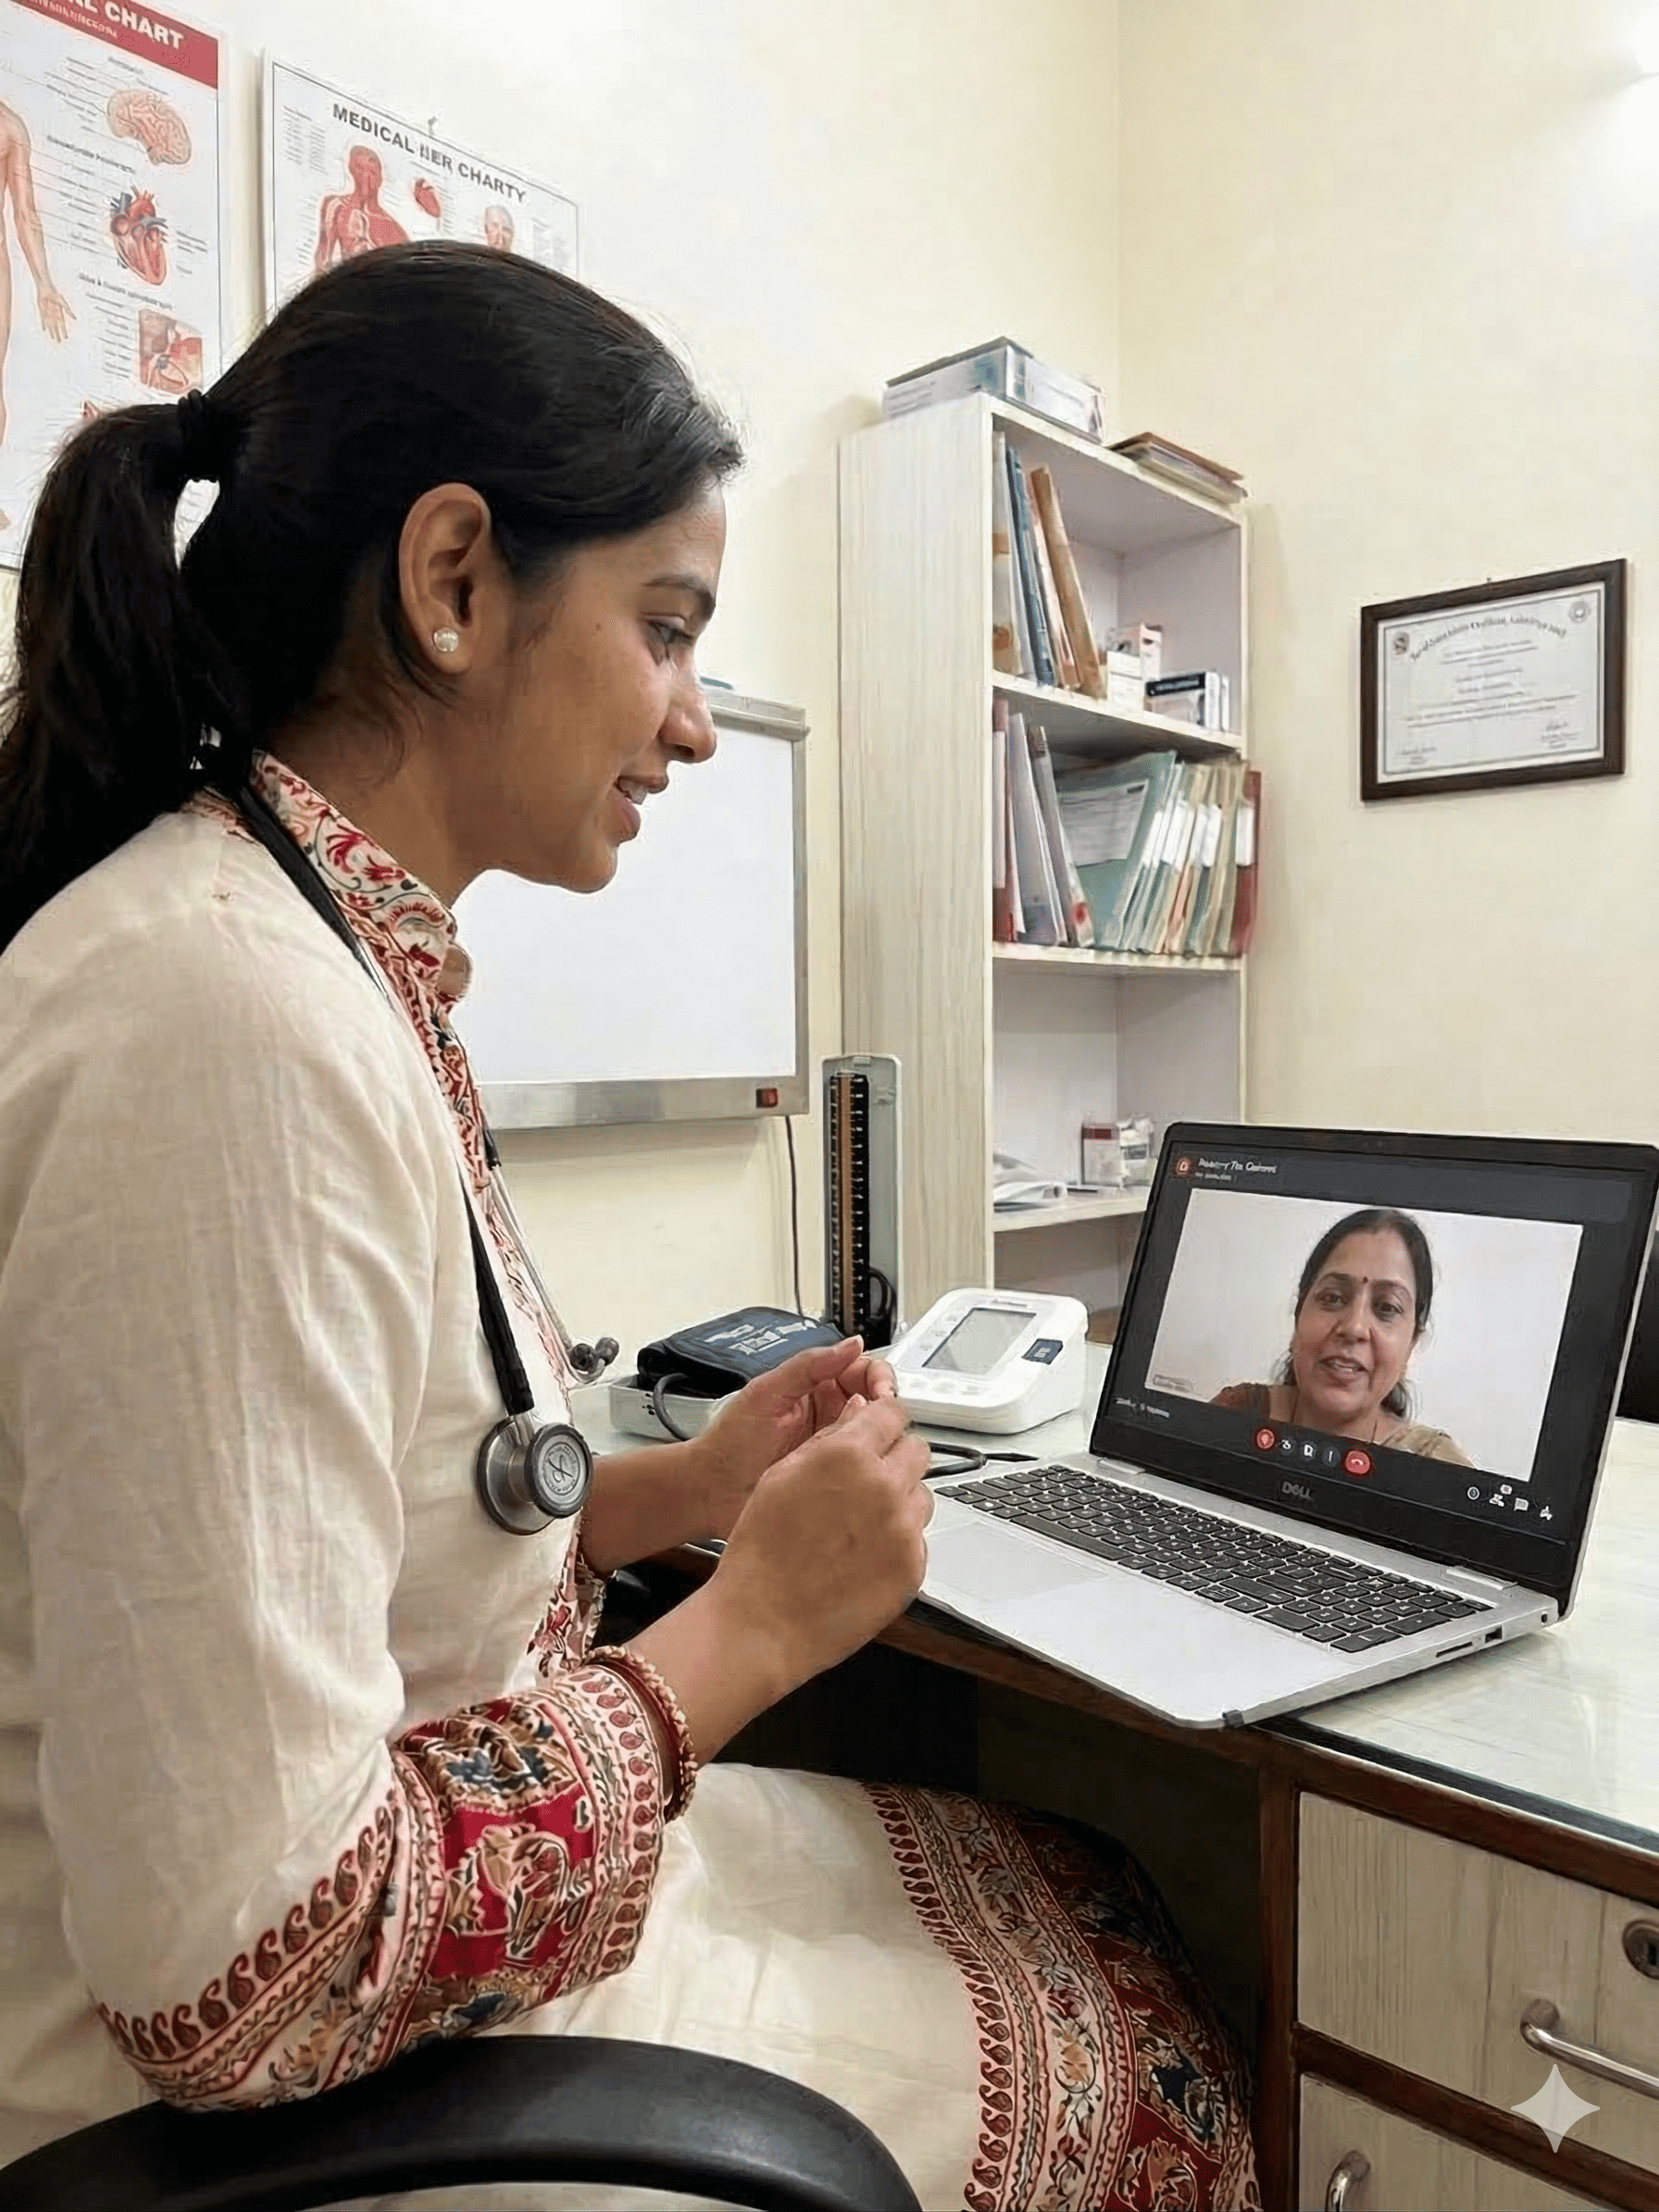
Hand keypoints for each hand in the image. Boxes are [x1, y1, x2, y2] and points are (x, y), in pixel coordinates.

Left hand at [37, 288, 72, 342]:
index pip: (62, 324)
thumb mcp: (63, 302)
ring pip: (50, 324)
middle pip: (56, 326)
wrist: (45, 287)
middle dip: (57, 334)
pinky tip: (44, 329)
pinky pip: (42, 319)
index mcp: (59, 312)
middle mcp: (53, 313)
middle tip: (59, 341)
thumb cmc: (53, 292)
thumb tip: (75, 318)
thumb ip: (68, 310)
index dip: (64, 331)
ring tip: (52, 338)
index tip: (66, 337)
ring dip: (51, 331)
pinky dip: (43, 324)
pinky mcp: (41, 310)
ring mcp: (47, 312)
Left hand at [688, 1335, 897, 1539]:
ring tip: (870, 1443)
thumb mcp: (766, 1393)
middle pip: (876, 1401)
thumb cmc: (729, 1442)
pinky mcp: (833, 1474)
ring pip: (874, 1433)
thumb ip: (807, 1366)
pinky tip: (863, 1466)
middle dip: (886, 1407)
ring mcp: (832, 1445)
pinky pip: (862, 1465)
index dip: (878, 1377)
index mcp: (814, 1385)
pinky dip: (869, 1464)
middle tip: (883, 1420)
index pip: (862, 1370)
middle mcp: (828, 1413)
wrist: (710, 1489)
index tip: (881, 1393)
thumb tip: (850, 1344)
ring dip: (880, 1436)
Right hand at [707, 1393, 931, 1691]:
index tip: (880, 1430)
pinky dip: (899, 1541)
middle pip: (916, 1450)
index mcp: (848, 1455)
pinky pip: (919, 1539)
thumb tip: (857, 1415)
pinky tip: (864, 1555)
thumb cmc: (761, 1551)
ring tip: (860, 1524)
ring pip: (921, 1494)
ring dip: (900, 1500)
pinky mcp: (913, 1568)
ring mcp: (903, 1530)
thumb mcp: (780, 1475)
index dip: (883, 1421)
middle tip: (867, 1479)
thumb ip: (827, 1439)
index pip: (893, 1413)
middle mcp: (884, 1486)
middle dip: (895, 1457)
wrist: (764, 1621)